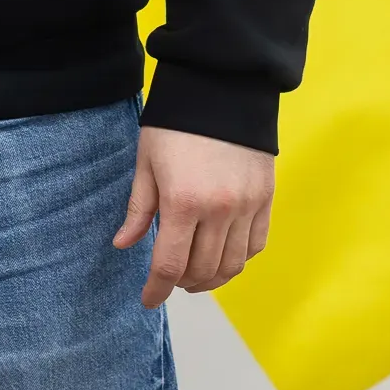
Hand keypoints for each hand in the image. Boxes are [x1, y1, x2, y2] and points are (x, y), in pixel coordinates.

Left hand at [113, 125, 275, 307]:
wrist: (222, 89)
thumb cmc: (175, 124)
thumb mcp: (147, 162)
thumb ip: (139, 209)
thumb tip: (123, 245)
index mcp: (183, 202)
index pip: (170, 264)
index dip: (156, 289)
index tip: (147, 300)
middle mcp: (220, 210)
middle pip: (203, 270)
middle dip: (182, 284)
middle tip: (168, 281)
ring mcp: (247, 206)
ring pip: (233, 264)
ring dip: (212, 279)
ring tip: (194, 277)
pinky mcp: (266, 199)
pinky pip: (256, 245)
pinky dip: (239, 259)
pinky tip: (222, 257)